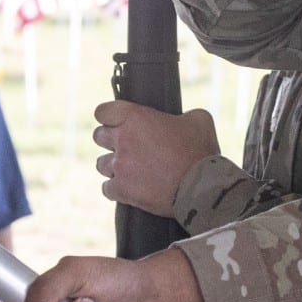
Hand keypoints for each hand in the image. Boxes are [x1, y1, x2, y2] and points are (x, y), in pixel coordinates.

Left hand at [93, 101, 219, 212]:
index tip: (117, 122)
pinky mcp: (122, 190)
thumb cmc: (201, 151)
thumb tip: (181, 120)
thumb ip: (182, 115)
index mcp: (136, 117)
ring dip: (114, 166)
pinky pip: (107, 188)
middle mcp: (123, 140)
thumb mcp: (199, 120)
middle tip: (127, 146)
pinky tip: (130, 189)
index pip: (103, 111)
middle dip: (110, 140)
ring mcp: (120, 166)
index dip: (109, 116)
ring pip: (101, 164)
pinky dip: (117, 189)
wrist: (202, 187)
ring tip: (130, 170)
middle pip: (98, 136)